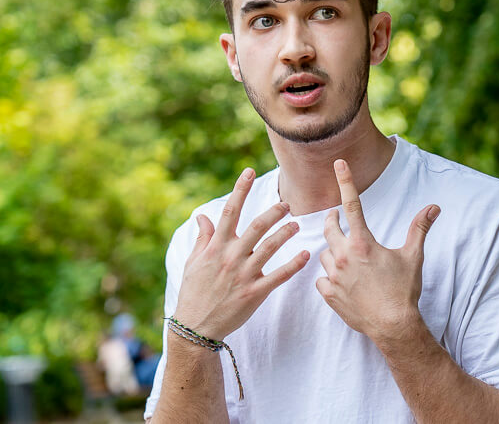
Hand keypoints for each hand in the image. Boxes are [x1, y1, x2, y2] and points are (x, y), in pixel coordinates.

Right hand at [174, 168, 309, 340]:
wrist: (196, 326)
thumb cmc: (194, 291)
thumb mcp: (193, 262)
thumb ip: (203, 238)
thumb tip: (203, 216)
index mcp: (216, 247)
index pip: (230, 212)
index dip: (240, 189)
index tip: (249, 171)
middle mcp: (231, 257)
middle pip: (257, 226)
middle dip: (274, 212)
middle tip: (287, 203)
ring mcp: (244, 275)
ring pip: (270, 247)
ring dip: (285, 233)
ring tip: (297, 224)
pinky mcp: (255, 292)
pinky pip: (278, 276)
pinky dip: (293, 265)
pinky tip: (305, 255)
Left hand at [315, 159, 439, 342]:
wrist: (394, 326)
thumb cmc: (404, 290)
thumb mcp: (413, 256)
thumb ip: (420, 229)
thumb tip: (434, 207)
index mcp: (363, 243)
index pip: (352, 204)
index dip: (345, 181)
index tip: (338, 164)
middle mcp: (343, 256)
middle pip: (329, 227)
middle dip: (332, 220)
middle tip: (336, 218)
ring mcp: (333, 276)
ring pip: (324, 254)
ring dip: (332, 252)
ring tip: (346, 259)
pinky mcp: (328, 294)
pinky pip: (321, 280)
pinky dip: (329, 278)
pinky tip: (342, 282)